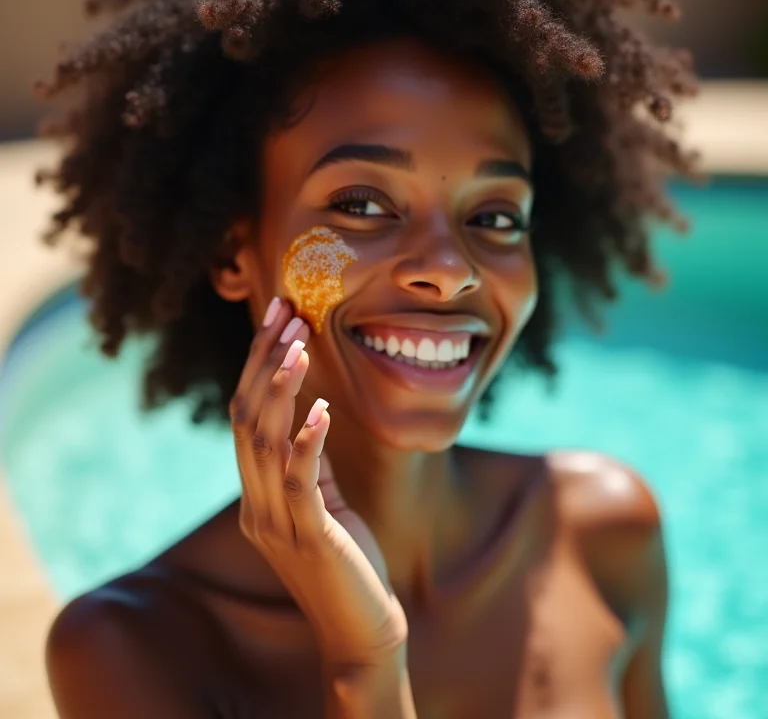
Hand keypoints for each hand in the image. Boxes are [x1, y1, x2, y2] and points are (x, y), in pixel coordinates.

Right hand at [230, 299, 407, 666]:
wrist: (360, 630)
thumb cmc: (347, 561)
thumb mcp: (324, 503)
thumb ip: (310, 464)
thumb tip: (310, 413)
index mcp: (256, 495)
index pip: (246, 418)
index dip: (258, 366)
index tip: (277, 319)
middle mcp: (256, 505)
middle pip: (247, 419)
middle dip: (264, 363)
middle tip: (285, 313)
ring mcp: (277, 523)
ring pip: (264, 443)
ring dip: (281, 390)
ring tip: (299, 344)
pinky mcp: (309, 538)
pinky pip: (300, 482)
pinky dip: (307, 442)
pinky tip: (321, 409)